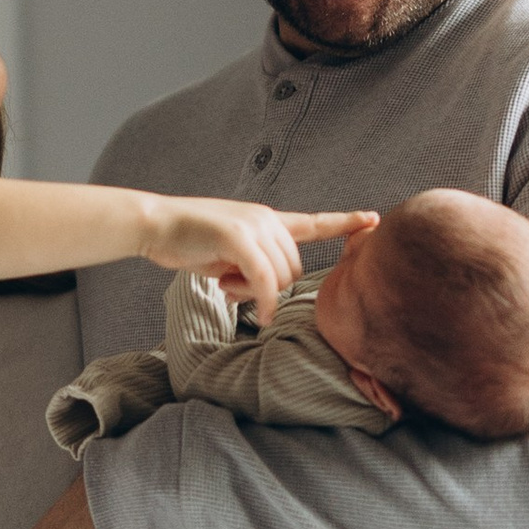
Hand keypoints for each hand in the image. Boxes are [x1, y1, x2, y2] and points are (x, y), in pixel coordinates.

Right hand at [137, 199, 373, 321]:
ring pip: (280, 277)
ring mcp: (253, 226)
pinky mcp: (238, 239)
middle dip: (272, 288)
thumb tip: (267, 294)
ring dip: (257, 293)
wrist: (155, 224)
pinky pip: (264, 280)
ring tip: (223, 282)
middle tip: (232, 287)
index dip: (344, 223)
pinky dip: (262, 300)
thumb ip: (253, 267)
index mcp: (267, 219)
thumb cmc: (189, 241)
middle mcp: (266, 219)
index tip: (374, 219)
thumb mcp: (228, 254)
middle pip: (294, 269)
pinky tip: (250, 308)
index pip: (313, 222)